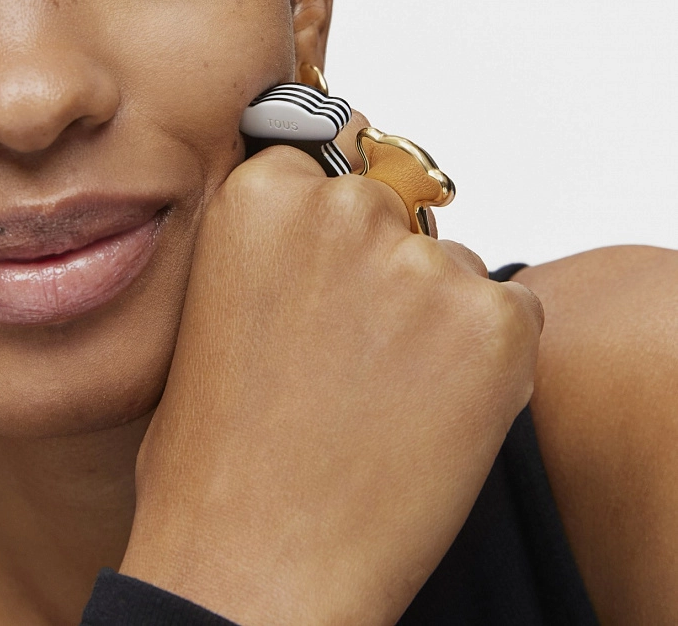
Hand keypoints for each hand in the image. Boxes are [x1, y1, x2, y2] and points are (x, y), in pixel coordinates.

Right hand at [120, 129, 541, 625]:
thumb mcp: (214, 307)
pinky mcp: (495, 324)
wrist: (256, 563)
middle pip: (394, 208)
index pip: (331, 159)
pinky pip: (508, 314)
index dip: (334, 222)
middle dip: (381, 263)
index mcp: (262, 194)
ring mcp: (422, 263)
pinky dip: (483, 359)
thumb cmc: (217, 450)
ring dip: (430, 315)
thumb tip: (334, 227)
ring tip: (381, 396)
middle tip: (352, 346)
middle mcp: (345, 207)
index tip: (330, 266)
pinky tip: (427, 413)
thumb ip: (275, 244)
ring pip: (449, 265)